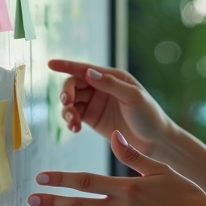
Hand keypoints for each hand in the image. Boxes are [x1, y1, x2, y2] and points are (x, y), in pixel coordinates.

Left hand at [26, 131, 205, 205]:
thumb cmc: (185, 195)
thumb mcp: (159, 169)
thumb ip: (132, 155)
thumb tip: (115, 135)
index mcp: (127, 187)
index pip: (85, 181)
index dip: (60, 179)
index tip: (41, 178)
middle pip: (77, 204)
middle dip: (51, 201)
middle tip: (30, 200)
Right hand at [48, 59, 173, 156]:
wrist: (156, 141)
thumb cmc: (149, 115)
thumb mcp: (133, 97)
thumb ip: (110, 84)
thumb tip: (88, 72)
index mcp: (112, 77)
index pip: (85, 69)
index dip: (67, 66)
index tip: (50, 64)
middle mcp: (101, 87)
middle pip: (74, 85)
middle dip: (66, 93)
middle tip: (66, 103)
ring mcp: (95, 103)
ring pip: (71, 102)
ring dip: (67, 111)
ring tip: (74, 123)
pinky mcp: (92, 119)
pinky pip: (74, 116)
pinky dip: (70, 121)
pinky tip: (74, 128)